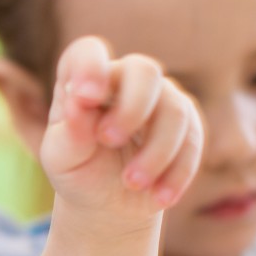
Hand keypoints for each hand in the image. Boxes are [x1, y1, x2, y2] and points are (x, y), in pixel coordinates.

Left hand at [41, 36, 202, 221]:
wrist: (108, 204)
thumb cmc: (78, 173)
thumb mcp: (63, 159)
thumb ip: (69, 133)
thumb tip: (77, 104)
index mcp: (85, 80)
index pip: (88, 52)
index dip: (90, 66)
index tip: (85, 96)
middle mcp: (125, 80)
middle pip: (144, 70)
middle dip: (132, 108)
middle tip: (109, 141)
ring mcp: (159, 98)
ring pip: (174, 109)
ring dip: (155, 152)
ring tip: (132, 183)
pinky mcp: (186, 125)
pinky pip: (193, 139)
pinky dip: (178, 171)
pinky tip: (160, 197)